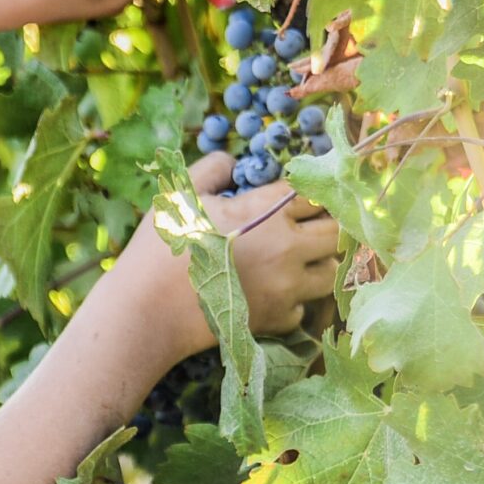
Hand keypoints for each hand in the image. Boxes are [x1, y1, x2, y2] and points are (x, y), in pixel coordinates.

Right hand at [96, 148, 342, 371]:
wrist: (149, 309)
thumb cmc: (162, 247)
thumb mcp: (180, 193)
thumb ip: (213, 167)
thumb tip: (234, 164)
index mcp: (268, 211)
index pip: (315, 193)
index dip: (309, 193)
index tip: (300, 199)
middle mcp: (288, 248)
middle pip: (335, 232)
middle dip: (326, 226)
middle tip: (308, 227)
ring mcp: (287, 287)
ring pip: (330, 272)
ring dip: (319, 264)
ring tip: (298, 262)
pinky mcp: (278, 319)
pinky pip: (304, 308)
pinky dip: (295, 301)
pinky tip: (273, 294)